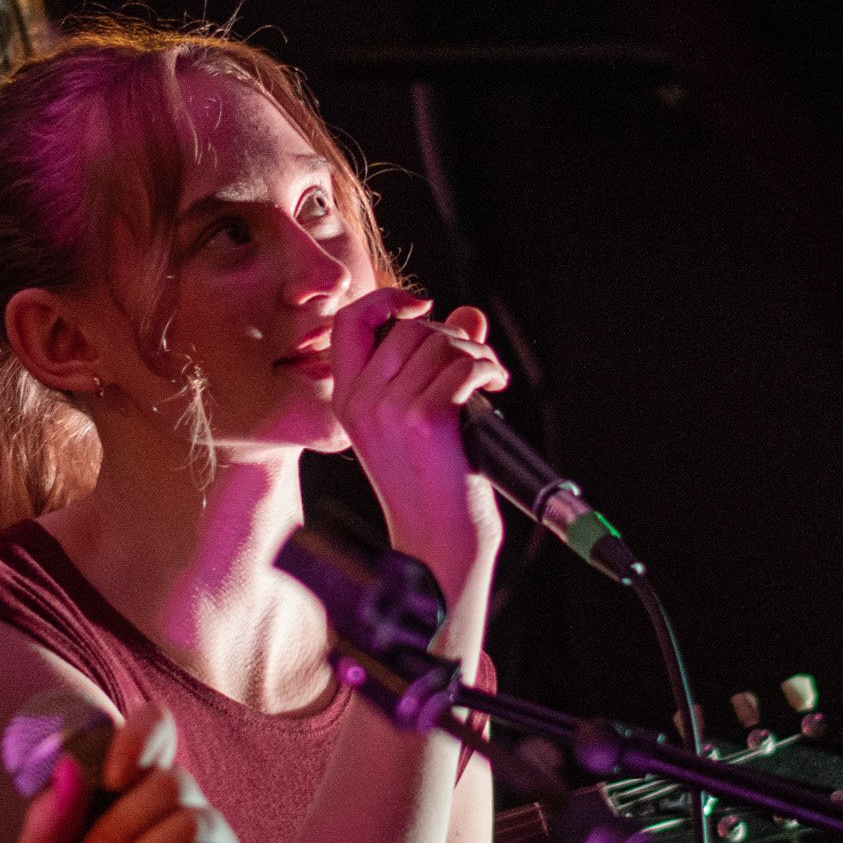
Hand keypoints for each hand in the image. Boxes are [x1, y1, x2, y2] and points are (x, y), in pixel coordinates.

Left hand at [14, 704, 252, 842]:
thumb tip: (67, 768)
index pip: (156, 728)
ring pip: (192, 821)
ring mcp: (209, 840)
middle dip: (123, 822)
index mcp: (133, 782)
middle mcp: (178, 803)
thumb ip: (49, 817)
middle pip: (172, 781)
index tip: (111, 776)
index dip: (141, 739)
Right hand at [326, 288, 508, 589]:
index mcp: (347, 401)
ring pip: (443, 342)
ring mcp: (391, 410)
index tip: (421, 306)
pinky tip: (494, 388)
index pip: (348, 322)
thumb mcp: (416, 420)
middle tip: (474, 365)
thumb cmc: (431, 486)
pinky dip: (488, 369)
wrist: (438, 542)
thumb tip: (469, 314)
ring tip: (487, 380)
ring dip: (476, 354)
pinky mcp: (427, 418)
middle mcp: (362, 401)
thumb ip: (435, 362)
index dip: (385, 300)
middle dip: (452, 336)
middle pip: (411, 327)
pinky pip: (465, 365)